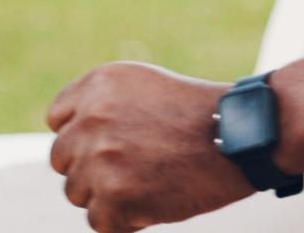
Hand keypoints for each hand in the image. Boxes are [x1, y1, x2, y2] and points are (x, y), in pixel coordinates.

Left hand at [47, 62, 255, 231]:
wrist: (243, 137)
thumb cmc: (200, 115)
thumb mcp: (146, 87)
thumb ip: (102, 106)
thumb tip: (66, 138)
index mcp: (99, 84)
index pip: (59, 120)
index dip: (85, 136)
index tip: (113, 144)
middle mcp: (92, 118)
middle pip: (63, 160)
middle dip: (93, 168)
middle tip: (137, 168)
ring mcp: (101, 159)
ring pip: (77, 193)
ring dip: (108, 195)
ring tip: (151, 183)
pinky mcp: (114, 197)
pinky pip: (99, 222)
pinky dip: (124, 221)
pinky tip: (155, 202)